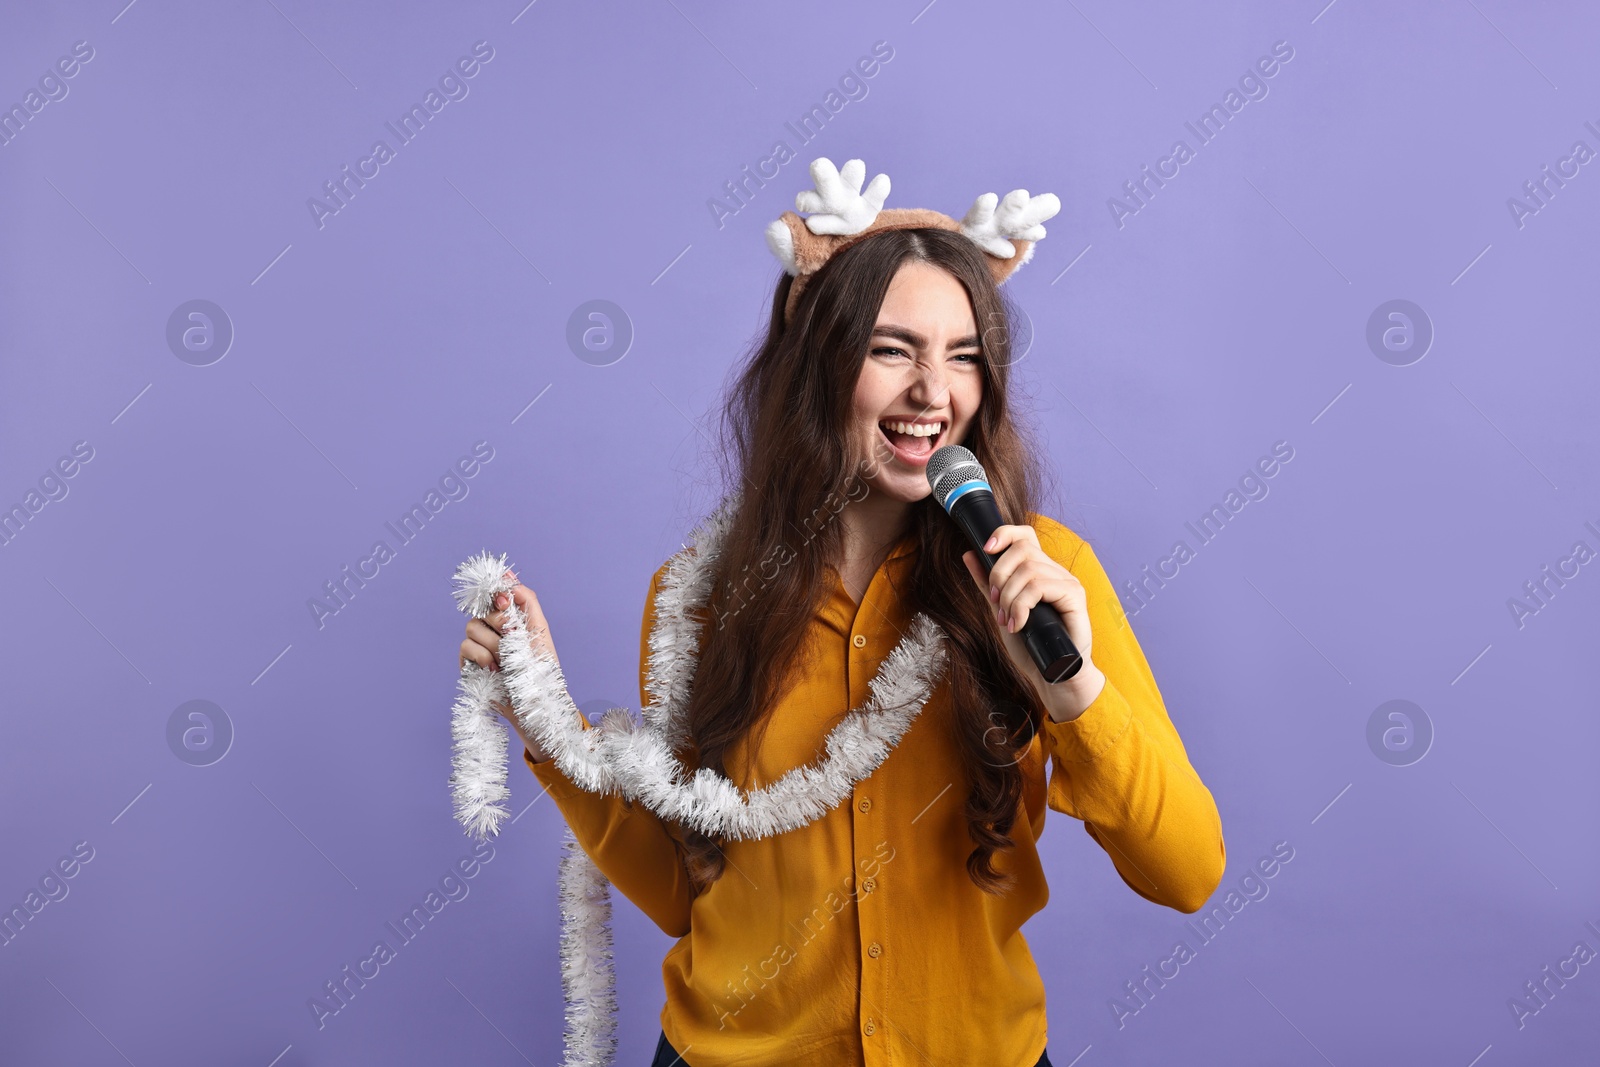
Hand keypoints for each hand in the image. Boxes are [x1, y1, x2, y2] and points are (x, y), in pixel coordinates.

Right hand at [457, 568, 562, 760]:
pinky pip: (465, 646)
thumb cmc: (542, 670)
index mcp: (513, 618)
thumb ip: (526, 601)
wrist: (536, 704)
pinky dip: (481, 656)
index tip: (504, 599)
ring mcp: (480, 645)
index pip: (497, 592)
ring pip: (473, 626)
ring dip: (494, 643)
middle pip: (484, 607)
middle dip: (500, 620)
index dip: (497, 591)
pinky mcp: (469, 663)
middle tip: (513, 636)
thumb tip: (507, 575)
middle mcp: (495, 629)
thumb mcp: (540, 630)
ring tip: (507, 660)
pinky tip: (494, 669)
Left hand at [961, 525, 1103, 720]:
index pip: (1024, 536)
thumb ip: (987, 585)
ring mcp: (1067, 583)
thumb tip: (969, 555)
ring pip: (1029, 570)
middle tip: (996, 603)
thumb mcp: (1002, 611)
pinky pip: (1041, 587)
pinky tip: (1019, 625)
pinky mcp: (1074, 596)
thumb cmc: (1032, 647)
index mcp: (1039, 572)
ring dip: (1009, 597)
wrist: (1053, 676)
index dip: (1004, 534)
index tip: (985, 549)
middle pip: (1022, 549)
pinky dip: (1022, 606)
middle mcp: (1055, 572)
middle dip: (999, 575)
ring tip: (1008, 621)